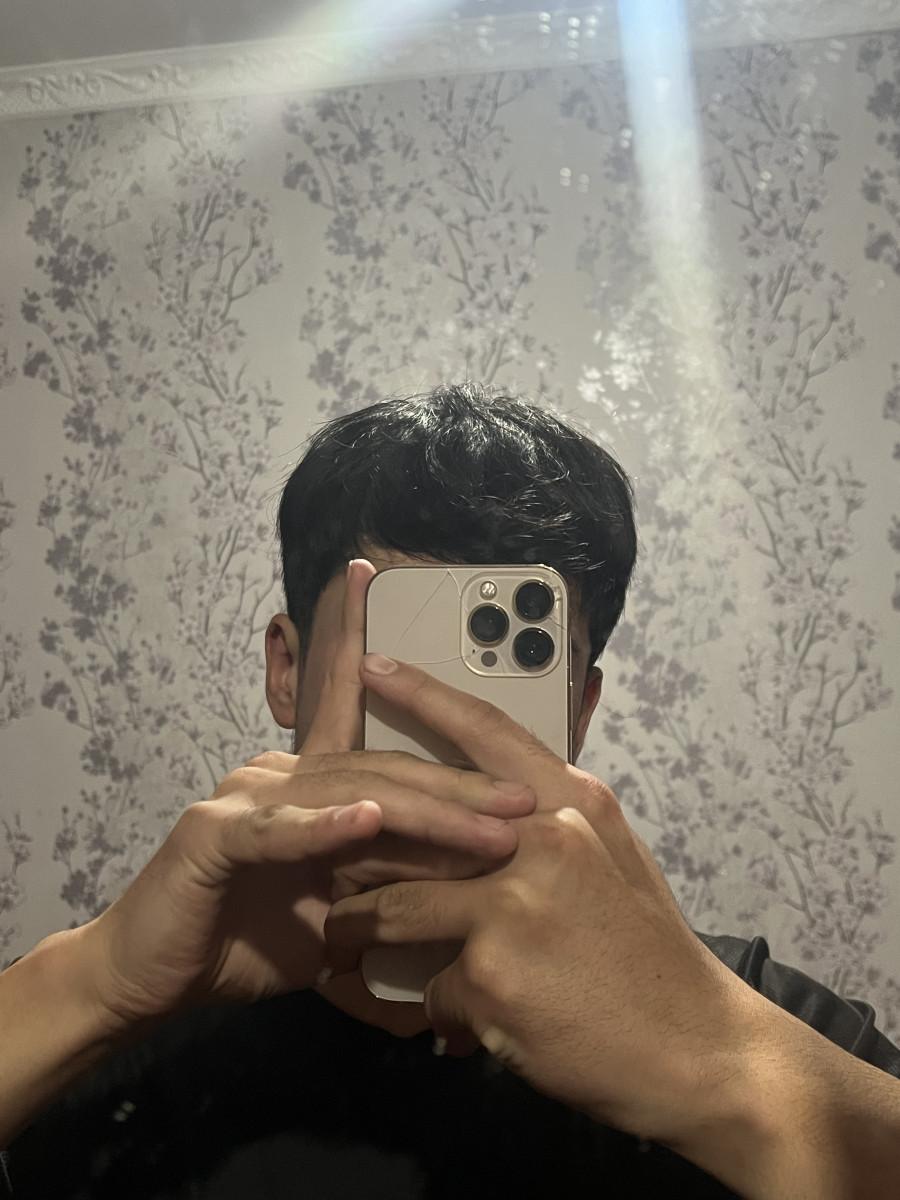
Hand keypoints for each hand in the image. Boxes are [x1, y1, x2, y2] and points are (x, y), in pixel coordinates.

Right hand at [86, 563, 533, 1033]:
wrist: (157, 978)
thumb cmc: (247, 940)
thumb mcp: (339, 910)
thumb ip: (391, 881)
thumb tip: (470, 880)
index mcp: (310, 783)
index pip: (351, 711)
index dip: (359, 643)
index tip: (370, 575)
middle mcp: (280, 773)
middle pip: (383, 768)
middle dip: (460, 785)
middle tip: (525, 801)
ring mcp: (245, 795)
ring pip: (347, 793)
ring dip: (421, 811)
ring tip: (484, 826)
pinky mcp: (212, 833)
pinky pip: (278, 828)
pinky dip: (325, 827)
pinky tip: (366, 821)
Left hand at [325, 654, 768, 1148]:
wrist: (700, 1050)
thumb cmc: (652, 955)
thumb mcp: (612, 862)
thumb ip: (553, 828)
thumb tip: (497, 816)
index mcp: (573, 803)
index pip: (486, 731)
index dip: (424, 694)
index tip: (374, 666)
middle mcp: (540, 840)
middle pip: (414, 829)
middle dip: (357, 853)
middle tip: (327, 868)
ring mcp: (511, 906)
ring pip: (394, 911)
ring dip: (362, 933)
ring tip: (345, 947)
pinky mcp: (490, 976)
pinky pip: (427, 988)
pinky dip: (434, 1008)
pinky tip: (459, 1023)